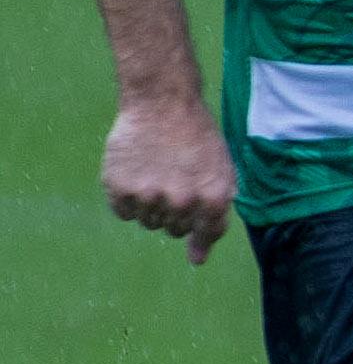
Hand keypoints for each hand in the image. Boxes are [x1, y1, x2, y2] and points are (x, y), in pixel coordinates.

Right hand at [104, 95, 235, 260]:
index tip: (196, 245)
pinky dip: (128, 199)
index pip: (207, 235)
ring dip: (153, 205)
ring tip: (158, 172)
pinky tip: (137, 172)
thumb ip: (216, 215)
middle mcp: (182, 202)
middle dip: (178, 211)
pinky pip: (123, 213)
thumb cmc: (197, 136)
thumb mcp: (222, 170)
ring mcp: (148, 196)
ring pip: (148, 223)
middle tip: (176, 180)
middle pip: (175, 230)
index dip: (201, 237)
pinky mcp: (119, 188)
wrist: (162, 102)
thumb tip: (197, 260)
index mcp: (214, 198)